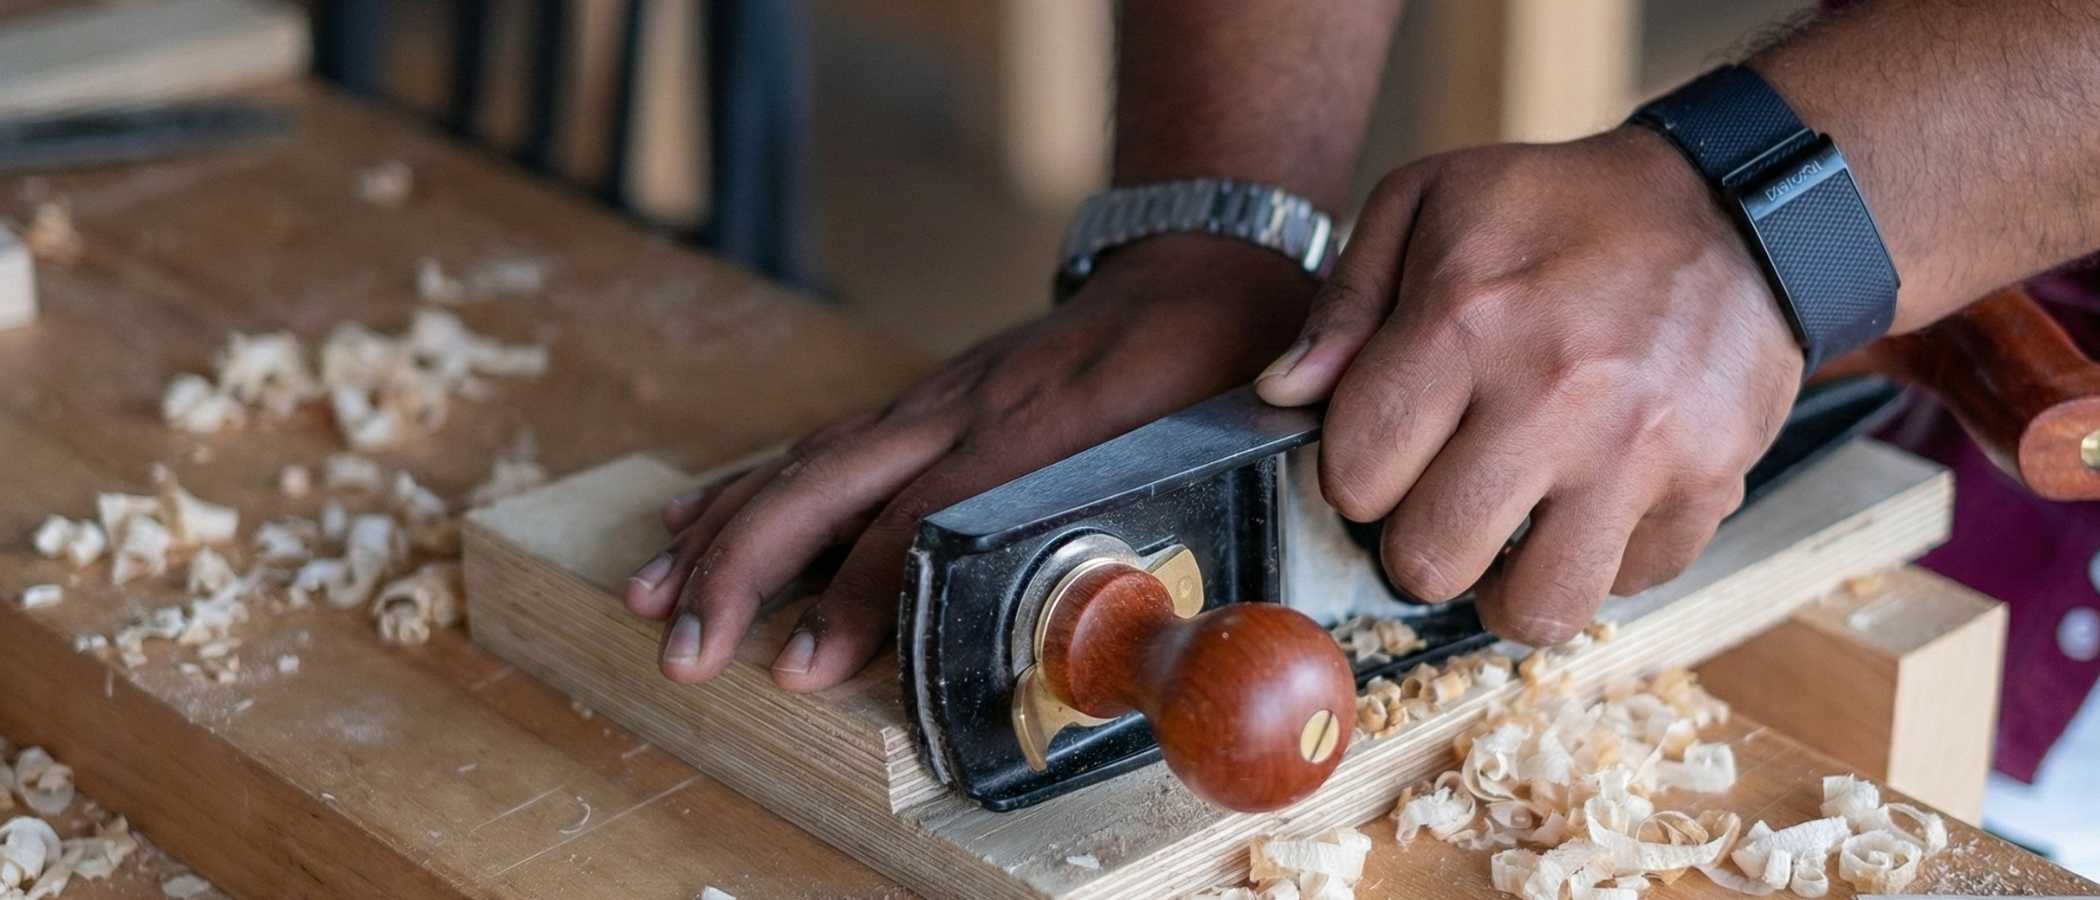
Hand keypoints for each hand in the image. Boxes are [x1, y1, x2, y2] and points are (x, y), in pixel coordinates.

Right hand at [625, 236, 1317, 689]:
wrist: (1196, 268)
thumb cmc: (1215, 370)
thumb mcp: (1224, 449)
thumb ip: (1193, 528)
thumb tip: (1172, 638)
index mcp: (1037, 433)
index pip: (923, 522)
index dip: (860, 598)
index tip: (802, 666)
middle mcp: (964, 411)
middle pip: (829, 489)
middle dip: (744, 572)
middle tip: (687, 651)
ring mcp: (933, 400)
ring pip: (807, 465)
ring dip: (724, 535)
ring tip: (653, 600)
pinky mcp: (921, 399)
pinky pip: (820, 443)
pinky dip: (749, 484)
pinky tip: (691, 520)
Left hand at [1256, 127, 1801, 645]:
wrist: (1738, 207)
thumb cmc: (1563, 208)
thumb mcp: (1429, 202)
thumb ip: (1344, 304)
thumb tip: (1280, 396)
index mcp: (1466, 322)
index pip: (1355, 477)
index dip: (1355, 472)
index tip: (1384, 447)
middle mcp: (1554, 397)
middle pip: (1428, 562)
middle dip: (1418, 539)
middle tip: (1443, 493)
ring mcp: (1639, 452)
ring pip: (1533, 609)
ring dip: (1506, 584)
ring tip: (1509, 529)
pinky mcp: (1709, 487)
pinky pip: (1627, 586)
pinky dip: (1601, 561)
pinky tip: (1590, 502)